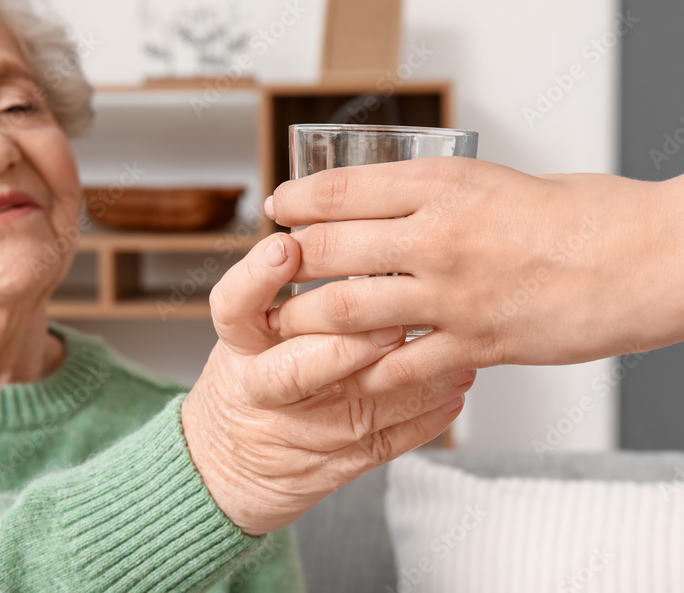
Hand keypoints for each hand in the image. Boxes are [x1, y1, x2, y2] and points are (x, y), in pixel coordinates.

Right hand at [181, 232, 473, 535]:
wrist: (230, 461)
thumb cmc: (254, 374)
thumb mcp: (249, 328)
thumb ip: (284, 283)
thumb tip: (337, 218)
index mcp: (240, 346)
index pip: (234, 308)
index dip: (256, 279)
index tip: (284, 247)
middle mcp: (263, 389)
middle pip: (293, 371)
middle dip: (344, 347)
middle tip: (390, 321)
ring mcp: (300, 433)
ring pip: (355, 411)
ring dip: (408, 380)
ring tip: (450, 350)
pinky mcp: (335, 464)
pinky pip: (386, 442)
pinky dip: (426, 415)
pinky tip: (453, 384)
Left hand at [265, 157, 673, 373]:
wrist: (644, 261)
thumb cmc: (583, 213)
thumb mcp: (500, 181)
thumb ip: (443, 195)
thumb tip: (396, 205)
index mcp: (442, 185)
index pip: (341, 188)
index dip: (298, 200)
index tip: (279, 207)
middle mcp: (435, 237)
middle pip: (328, 248)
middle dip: (287, 261)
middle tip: (272, 267)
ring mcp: (450, 294)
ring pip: (345, 309)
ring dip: (305, 319)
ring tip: (287, 323)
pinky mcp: (473, 342)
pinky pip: (396, 363)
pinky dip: (364, 368)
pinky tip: (346, 369)